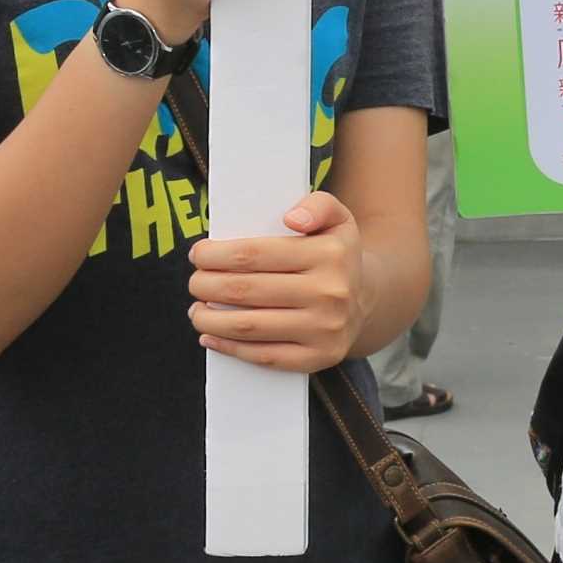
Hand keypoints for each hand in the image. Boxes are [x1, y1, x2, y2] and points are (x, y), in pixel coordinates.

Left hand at [189, 187, 364, 373]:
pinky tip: (211, 336)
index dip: (215, 255)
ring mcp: (325, 329)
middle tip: (195, 282)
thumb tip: (291, 218)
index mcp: (330, 254)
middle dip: (206, 286)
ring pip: (249, 326)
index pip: (254, 254)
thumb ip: (317, 205)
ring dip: (210, 319)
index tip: (198, 255)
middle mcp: (331, 293)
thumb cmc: (335, 255)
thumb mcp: (336, 218)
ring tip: (196, 310)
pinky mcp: (319, 357)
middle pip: (245, 290)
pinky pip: (264, 356)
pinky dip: (229, 347)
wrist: (367, 300)